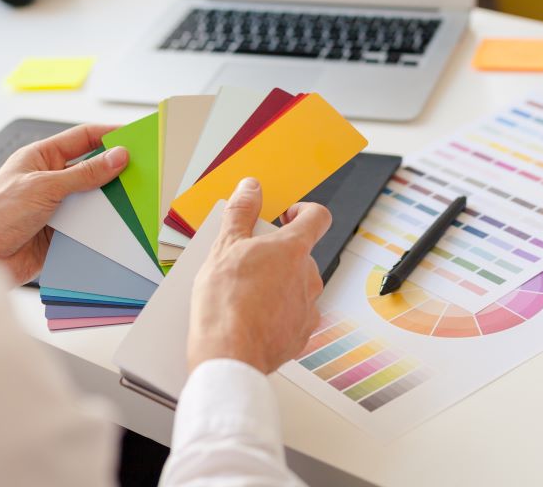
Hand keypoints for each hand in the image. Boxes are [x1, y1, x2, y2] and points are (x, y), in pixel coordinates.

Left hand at [0, 124, 128, 283]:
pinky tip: (119, 226)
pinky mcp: (61, 232)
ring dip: (111, 201)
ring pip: (94, 198)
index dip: (109, 135)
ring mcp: (56, 206)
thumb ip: (84, 174)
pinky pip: (89, 225)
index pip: (82, 138)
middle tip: (144, 171)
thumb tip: (117, 157)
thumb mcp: (44, 187)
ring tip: (137, 200)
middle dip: (116, 170)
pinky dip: (103, 226)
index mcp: (41, 158)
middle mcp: (50, 179)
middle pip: (92, 169)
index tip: (135, 137)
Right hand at [188, 177, 331, 374]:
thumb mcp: (224, 247)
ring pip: (298, 286)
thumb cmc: (225, 304)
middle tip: (248, 263)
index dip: (304, 212)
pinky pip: (295, 316)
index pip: (317, 217)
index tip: (288, 216)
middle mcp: (308, 277)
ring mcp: (308, 307)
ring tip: (246, 296)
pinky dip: (279, 314)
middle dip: (278, 256)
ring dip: (278, 286)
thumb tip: (251, 188)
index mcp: (293, 250)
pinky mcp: (302, 335)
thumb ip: (241, 212)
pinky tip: (255, 319)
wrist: (229, 355)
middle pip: (302, 255)